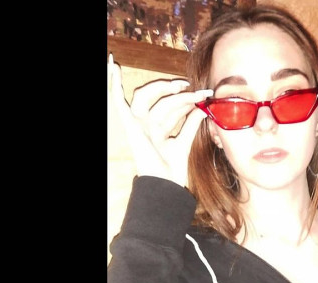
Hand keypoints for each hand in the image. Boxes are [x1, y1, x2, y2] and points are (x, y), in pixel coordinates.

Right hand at [107, 53, 212, 186]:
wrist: (165, 183)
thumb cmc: (172, 169)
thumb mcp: (184, 141)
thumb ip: (191, 123)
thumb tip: (203, 106)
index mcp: (158, 128)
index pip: (172, 106)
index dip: (187, 99)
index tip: (204, 95)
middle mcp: (146, 124)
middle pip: (160, 99)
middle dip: (177, 93)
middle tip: (193, 89)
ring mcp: (137, 123)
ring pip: (148, 97)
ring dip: (164, 89)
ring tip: (181, 86)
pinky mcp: (129, 125)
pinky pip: (118, 101)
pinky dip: (114, 83)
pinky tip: (113, 64)